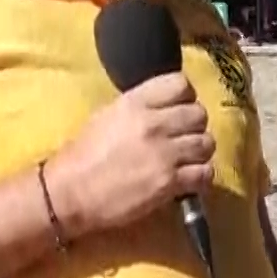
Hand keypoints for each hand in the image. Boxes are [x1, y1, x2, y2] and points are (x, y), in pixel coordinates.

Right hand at [44, 73, 214, 238]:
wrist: (69, 193)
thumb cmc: (83, 156)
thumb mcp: (108, 116)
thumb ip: (140, 107)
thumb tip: (167, 107)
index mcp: (135, 103)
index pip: (181, 84)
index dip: (186, 98)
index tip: (179, 110)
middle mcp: (153, 123)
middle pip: (199, 114)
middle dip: (195, 127)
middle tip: (184, 139)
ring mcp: (164, 153)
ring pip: (207, 143)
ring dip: (200, 153)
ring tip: (187, 160)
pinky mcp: (169, 182)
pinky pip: (205, 173)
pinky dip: (201, 177)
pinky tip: (189, 180)